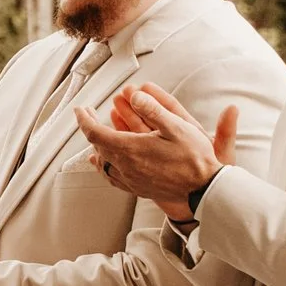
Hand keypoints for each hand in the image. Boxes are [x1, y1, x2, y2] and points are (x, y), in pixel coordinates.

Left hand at [77, 81, 233, 223]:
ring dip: (97, 147)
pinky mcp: (139, 189)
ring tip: (97, 136)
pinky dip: (105, 165)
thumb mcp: (177, 127)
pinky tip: (107, 162)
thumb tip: (135, 96)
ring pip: (103, 163)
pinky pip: (113, 177)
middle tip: (90, 116)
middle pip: (97, 146)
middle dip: (90, 128)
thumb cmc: (195, 159)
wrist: (205, 190)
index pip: (95, 133)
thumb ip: (154, 110)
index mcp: (131, 149)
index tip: (81, 110)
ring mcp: (131, 180)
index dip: (84, 119)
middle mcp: (126, 166)